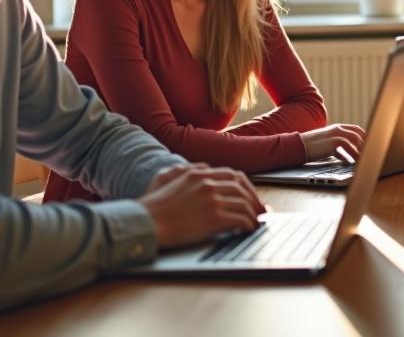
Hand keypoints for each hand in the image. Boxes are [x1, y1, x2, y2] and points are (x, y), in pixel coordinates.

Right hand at [139, 164, 264, 248]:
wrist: (144, 223)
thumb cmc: (153, 208)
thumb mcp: (170, 180)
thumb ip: (190, 175)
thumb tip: (206, 175)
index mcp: (198, 173)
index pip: (232, 175)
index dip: (246, 186)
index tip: (250, 195)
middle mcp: (207, 183)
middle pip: (241, 187)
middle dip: (254, 199)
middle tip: (260, 209)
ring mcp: (212, 199)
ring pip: (243, 203)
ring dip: (253, 214)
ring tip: (255, 222)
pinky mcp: (214, 217)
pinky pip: (240, 219)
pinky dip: (248, 224)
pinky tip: (248, 229)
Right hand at [300, 123, 365, 162]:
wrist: (298, 146)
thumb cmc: (311, 148)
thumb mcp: (325, 144)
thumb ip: (337, 147)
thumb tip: (346, 157)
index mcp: (336, 128)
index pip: (356, 130)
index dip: (365, 137)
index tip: (370, 145)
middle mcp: (338, 129)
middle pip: (358, 134)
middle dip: (367, 144)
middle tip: (372, 153)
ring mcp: (336, 135)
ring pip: (356, 140)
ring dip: (363, 150)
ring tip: (367, 158)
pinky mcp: (333, 143)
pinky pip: (350, 148)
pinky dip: (356, 155)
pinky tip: (358, 162)